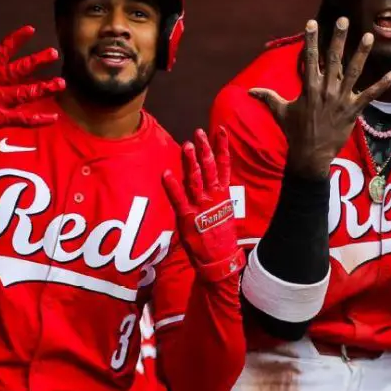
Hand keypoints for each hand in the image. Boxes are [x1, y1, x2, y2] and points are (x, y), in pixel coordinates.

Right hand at [0, 26, 64, 148]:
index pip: (1, 51)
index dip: (16, 39)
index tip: (30, 29)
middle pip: (19, 69)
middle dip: (37, 60)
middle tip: (53, 53)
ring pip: (26, 92)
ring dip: (45, 87)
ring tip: (61, 83)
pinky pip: (23, 118)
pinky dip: (39, 119)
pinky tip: (53, 118)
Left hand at [162, 127, 244, 282]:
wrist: (220, 260)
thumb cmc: (221, 236)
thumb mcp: (224, 212)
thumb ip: (217, 194)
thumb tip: (212, 180)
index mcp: (223, 193)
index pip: (224, 165)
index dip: (222, 147)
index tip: (220, 130)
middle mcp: (213, 196)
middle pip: (210, 167)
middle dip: (204, 149)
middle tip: (199, 133)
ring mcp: (200, 206)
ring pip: (196, 179)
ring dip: (191, 162)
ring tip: (186, 145)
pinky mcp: (187, 217)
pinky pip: (179, 199)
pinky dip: (173, 186)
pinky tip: (167, 174)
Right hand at [250, 18, 390, 178]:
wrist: (309, 155)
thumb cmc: (294, 132)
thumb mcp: (280, 112)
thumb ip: (267, 97)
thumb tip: (249, 92)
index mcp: (309, 87)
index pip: (310, 58)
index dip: (311, 39)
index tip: (312, 22)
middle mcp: (325, 90)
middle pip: (333, 59)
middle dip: (338, 38)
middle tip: (343, 20)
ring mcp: (340, 99)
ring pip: (354, 72)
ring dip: (362, 53)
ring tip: (369, 36)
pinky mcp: (353, 111)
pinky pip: (369, 95)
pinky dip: (381, 85)